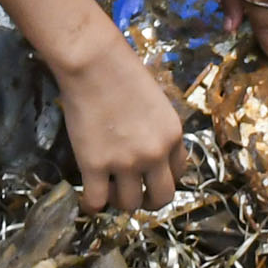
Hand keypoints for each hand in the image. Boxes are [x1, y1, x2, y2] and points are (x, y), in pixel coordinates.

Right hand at [52, 40, 184, 212]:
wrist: (92, 61)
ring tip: (107, 189)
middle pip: (161, 198)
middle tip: (133, 193)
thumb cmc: (122, 71)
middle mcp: (155, 154)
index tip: (150, 176)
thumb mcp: (156, 102)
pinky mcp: (94, 165)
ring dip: (119, 201)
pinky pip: (97, 201)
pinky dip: (92, 205)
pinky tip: (88, 200)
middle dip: (148, 200)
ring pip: (129, 204)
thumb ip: (157, 129)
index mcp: (173, 135)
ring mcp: (125, 162)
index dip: (162, 177)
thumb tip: (147, 148)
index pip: (178, 173)